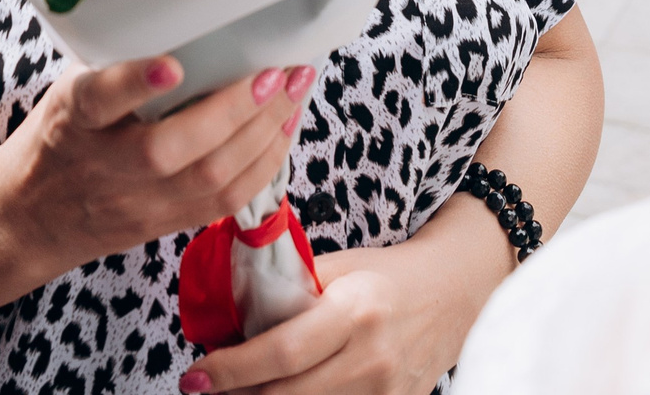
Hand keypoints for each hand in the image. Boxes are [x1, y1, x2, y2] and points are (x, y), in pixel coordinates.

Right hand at [4, 57, 313, 272]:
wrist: (32, 217)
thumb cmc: (61, 134)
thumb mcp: (69, 88)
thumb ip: (117, 61)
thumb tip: (191, 7)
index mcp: (73, 118)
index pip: (98, 100)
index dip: (135, 82)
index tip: (172, 64)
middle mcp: (104, 165)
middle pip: (169, 150)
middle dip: (234, 109)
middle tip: (276, 69)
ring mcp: (137, 202)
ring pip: (209, 180)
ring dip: (263, 134)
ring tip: (295, 91)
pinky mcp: (164, 227)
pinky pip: (225, 202)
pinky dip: (264, 163)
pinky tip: (283, 129)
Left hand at [179, 243, 501, 394]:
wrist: (454, 292)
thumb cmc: (387, 274)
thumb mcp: (339, 268)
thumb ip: (291, 291)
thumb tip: (229, 316)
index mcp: (354, 312)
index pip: (282, 352)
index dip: (233, 369)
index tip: (195, 375)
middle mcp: (372, 357)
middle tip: (206, 386)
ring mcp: (387, 391)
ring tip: (241, 389)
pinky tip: (282, 393)